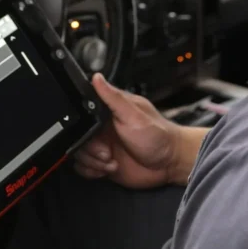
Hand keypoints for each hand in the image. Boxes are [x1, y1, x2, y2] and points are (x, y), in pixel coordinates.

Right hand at [73, 73, 183, 188]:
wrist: (169, 163)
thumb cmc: (158, 135)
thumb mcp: (134, 114)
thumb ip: (113, 97)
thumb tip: (97, 77)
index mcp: (107, 112)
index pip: (81, 114)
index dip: (81, 126)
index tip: (92, 134)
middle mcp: (102, 128)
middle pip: (77, 136)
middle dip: (89, 149)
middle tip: (107, 152)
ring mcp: (102, 146)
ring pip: (79, 154)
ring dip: (93, 162)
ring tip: (111, 162)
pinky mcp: (103, 163)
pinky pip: (84, 168)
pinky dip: (92, 171)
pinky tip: (107, 169)